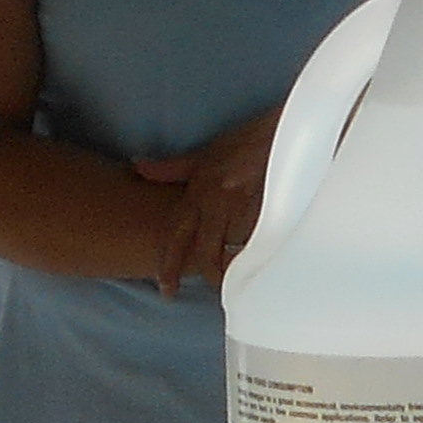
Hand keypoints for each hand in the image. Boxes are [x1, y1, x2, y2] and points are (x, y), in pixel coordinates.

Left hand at [134, 112, 277, 291]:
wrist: (285, 130)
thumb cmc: (247, 140)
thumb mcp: (206, 153)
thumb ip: (173, 168)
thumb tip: (137, 167)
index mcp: (200, 190)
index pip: (177, 233)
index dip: (168, 263)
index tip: (165, 289)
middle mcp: (217, 200)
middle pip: (204, 250)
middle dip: (199, 274)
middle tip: (195, 292)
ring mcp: (244, 206)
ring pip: (231, 250)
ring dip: (229, 269)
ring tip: (231, 283)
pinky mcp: (269, 210)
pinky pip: (258, 242)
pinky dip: (254, 256)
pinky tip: (256, 265)